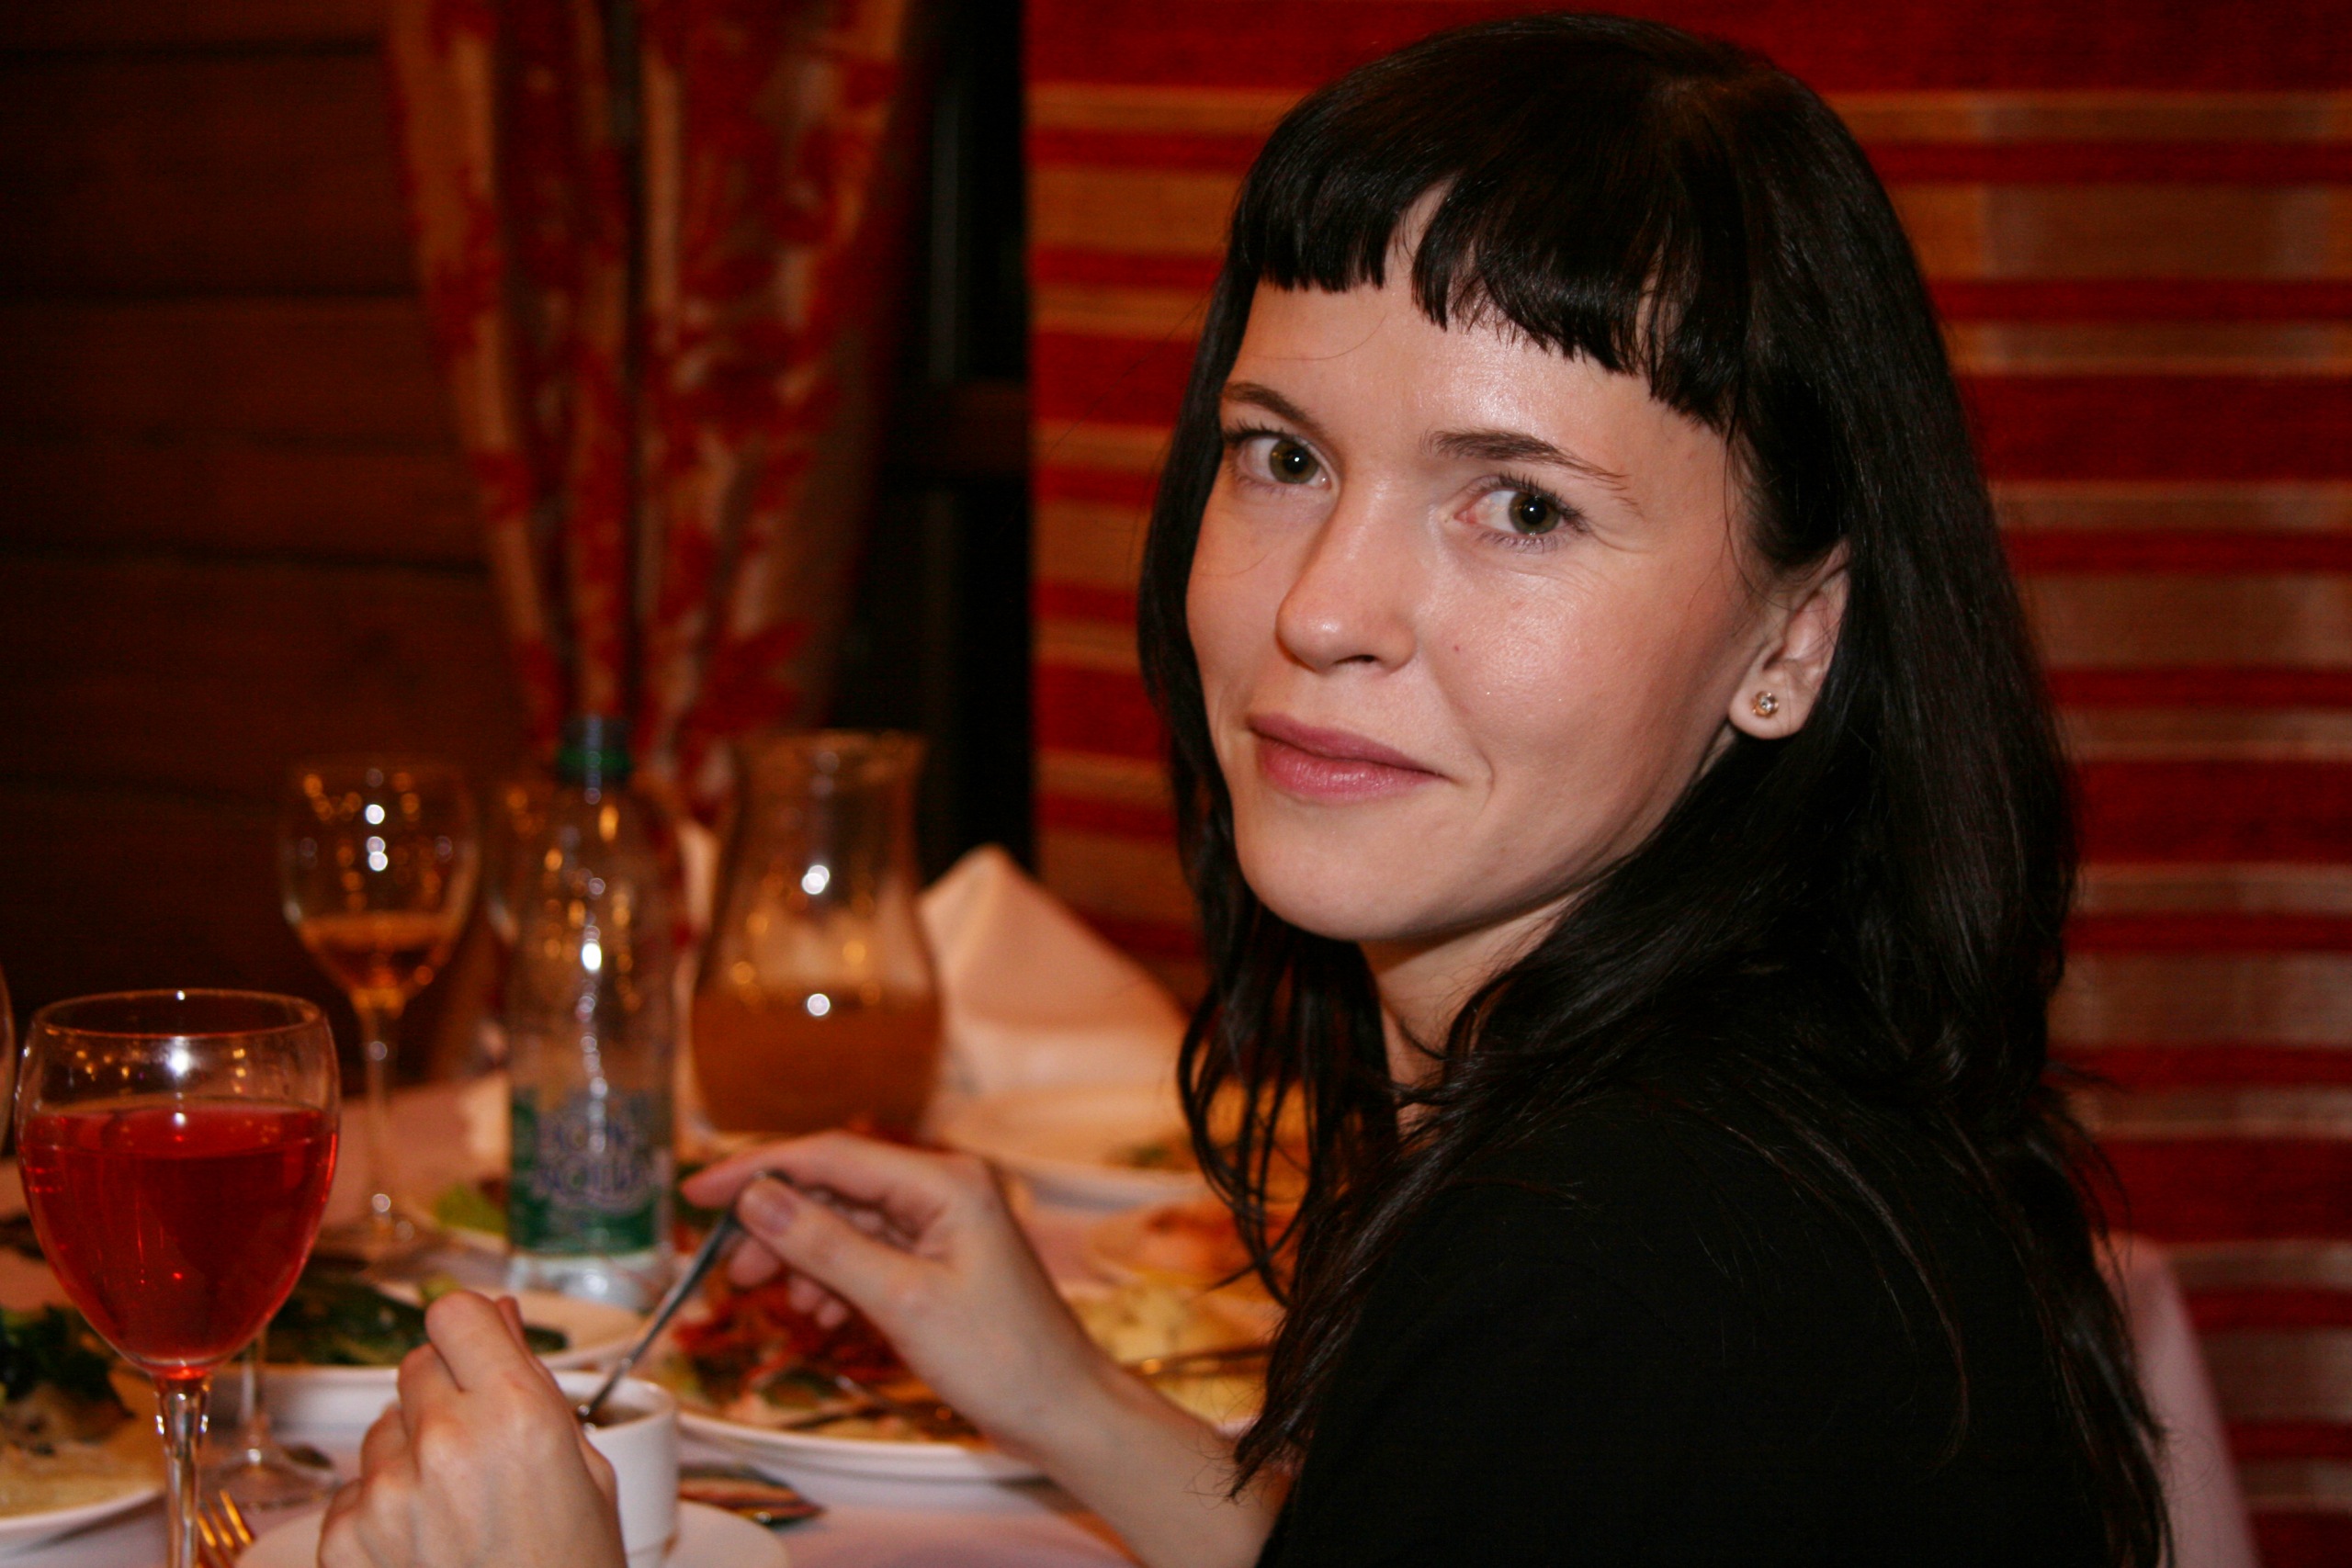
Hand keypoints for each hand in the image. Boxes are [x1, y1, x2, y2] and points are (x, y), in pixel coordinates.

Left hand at [318, 1293, 624, 1567]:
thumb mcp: (585, 1470)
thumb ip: (534, 1385)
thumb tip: (500, 1319)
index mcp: (518, 1414)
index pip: (456, 1313)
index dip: (471, 1332)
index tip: (479, 1349)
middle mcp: (444, 1442)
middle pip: (415, 1365)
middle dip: (444, 1392)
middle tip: (480, 1444)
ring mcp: (386, 1493)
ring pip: (382, 1428)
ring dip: (411, 1450)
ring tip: (455, 1507)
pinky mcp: (344, 1538)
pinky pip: (354, 1488)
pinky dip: (382, 1506)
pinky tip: (425, 1541)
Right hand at [681, 1133, 1107, 1455]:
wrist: (1061, 1411)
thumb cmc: (1000, 1356)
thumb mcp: (900, 1300)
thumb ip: (825, 1246)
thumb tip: (757, 1199)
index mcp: (944, 1182)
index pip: (833, 1155)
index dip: (761, 1169)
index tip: (700, 1193)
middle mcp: (944, 1191)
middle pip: (837, 1188)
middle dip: (782, 1226)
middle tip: (735, 1272)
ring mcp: (943, 1227)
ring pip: (848, 1225)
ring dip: (806, 1260)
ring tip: (784, 1306)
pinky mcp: (938, 1263)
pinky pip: (870, 1256)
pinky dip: (837, 1281)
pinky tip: (823, 1316)